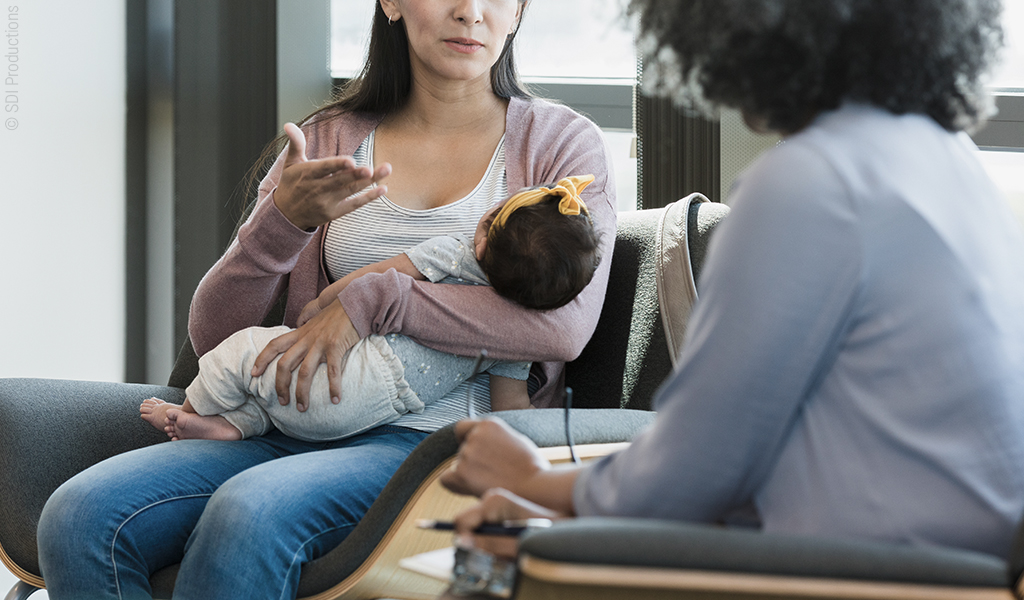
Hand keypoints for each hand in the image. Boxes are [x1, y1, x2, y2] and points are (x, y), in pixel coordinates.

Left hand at [251, 299, 358, 410]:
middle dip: (280, 386)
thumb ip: (306, 317)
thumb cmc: (340, 308)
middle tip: (282, 402)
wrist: (356, 300)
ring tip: (302, 408)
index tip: (253, 374)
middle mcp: (307, 338)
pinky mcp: (335, 346)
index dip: (261, 359)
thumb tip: (300, 319)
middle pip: (284, 365)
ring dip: (301, 393)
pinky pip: (332, 371)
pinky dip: (333, 387)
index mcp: (301, 332)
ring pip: (303, 373)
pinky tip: (335, 399)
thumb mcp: (318, 312)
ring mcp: (320, 342)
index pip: (274, 345)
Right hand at [274, 123, 391, 229]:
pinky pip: (354, 205)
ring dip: (370, 182)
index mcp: (308, 173)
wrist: (286, 215)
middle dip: (357, 175)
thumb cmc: (290, 183)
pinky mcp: (334, 213)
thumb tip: (288, 124)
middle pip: (341, 180)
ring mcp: (327, 202)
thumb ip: (296, 143)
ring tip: (385, 170)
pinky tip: (383, 189)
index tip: (351, 161)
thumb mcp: (290, 163)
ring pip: (351, 190)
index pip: (324, 168)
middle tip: (372, 169)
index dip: (338, 165)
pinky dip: (368, 197)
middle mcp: (318, 189)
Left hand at [440, 418, 550, 497]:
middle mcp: (475, 436)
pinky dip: (454, 485)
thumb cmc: (531, 467)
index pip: (462, 428)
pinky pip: (446, 479)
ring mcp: (467, 453)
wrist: (534, 486)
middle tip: (493, 473)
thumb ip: (494, 439)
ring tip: (492, 481)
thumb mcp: (515, 440)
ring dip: (469, 473)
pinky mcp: (461, 473)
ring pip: (458, 465)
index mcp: (489, 424)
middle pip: (462, 449)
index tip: (474, 451)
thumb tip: (484, 445)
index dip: (466, 439)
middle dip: (473, 461)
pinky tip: (470, 489)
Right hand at [452, 488, 563, 559]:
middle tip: (502, 553)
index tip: (481, 555)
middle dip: (479, 545)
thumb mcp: (517, 544)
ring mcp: (496, 503)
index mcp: (494, 501)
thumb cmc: (548, 533)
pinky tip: (513, 543)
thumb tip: (462, 543)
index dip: (465, 542)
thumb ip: (489, 544)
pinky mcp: (500, 510)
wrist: (568, 524)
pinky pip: (488, 530)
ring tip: (512, 548)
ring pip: (477, 531)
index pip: (461, 522)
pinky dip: (496, 542)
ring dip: (489, 545)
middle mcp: (492, 499)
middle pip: (468, 527)